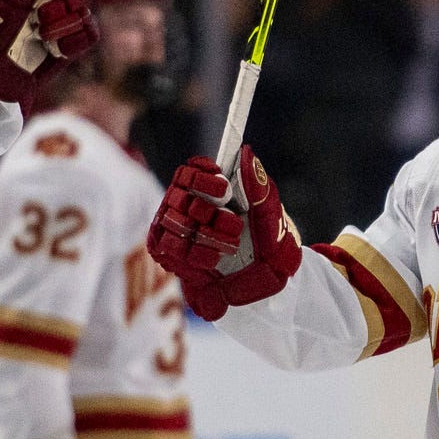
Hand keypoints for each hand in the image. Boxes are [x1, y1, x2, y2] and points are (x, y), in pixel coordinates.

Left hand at [0, 0, 95, 102]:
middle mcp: (37, 4)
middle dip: (64, 2)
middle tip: (42, 19)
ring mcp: (50, 27)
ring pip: (82, 12)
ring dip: (68, 24)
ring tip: (45, 39)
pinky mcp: (61, 50)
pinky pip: (88, 35)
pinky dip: (77, 40)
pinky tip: (57, 50)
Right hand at [147, 148, 299, 320]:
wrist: (272, 285)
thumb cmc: (270, 244)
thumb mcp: (270, 214)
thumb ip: (258, 185)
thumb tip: (245, 153)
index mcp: (210, 194)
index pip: (189, 172)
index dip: (200, 174)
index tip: (222, 184)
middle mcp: (189, 210)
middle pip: (178, 195)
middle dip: (206, 208)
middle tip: (234, 223)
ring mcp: (178, 234)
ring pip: (171, 221)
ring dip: (203, 233)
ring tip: (230, 245)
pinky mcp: (173, 259)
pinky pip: (167, 249)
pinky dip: (193, 253)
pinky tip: (213, 259)